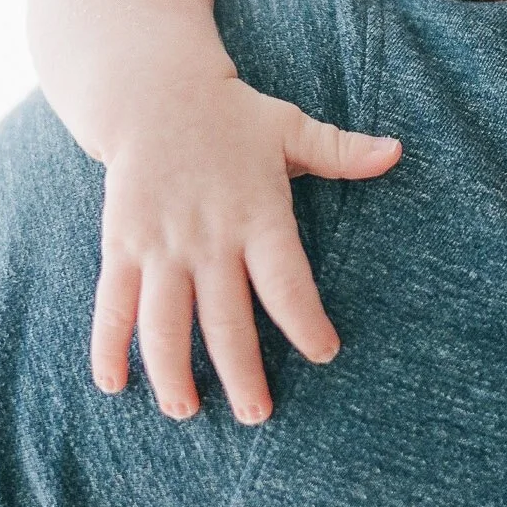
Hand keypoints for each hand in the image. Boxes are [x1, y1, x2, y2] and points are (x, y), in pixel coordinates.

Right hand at [89, 76, 400, 423]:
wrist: (155, 92)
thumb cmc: (233, 116)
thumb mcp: (292, 128)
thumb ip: (341, 151)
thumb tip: (397, 153)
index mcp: (258, 214)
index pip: (287, 283)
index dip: (306, 323)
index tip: (324, 353)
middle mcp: (209, 237)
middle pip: (226, 320)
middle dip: (242, 373)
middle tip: (257, 415)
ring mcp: (161, 244)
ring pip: (165, 322)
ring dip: (174, 372)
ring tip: (187, 411)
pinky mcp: (121, 243)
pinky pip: (113, 303)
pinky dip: (109, 346)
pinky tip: (114, 384)